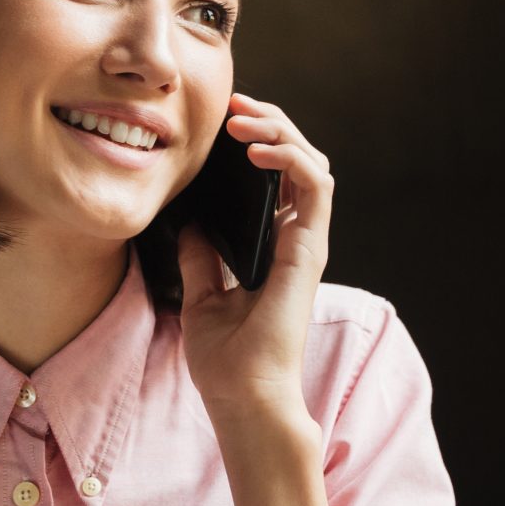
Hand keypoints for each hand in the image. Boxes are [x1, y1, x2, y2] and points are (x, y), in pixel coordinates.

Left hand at [177, 92, 332, 421]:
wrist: (242, 400)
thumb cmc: (227, 363)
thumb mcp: (200, 296)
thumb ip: (200, 257)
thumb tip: (189, 222)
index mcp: (273, 248)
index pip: (275, 178)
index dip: (256, 141)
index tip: (221, 123)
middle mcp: (296, 240)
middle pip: (297, 160)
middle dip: (269, 123)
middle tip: (233, 105)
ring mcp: (306, 244)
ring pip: (312, 163)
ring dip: (280, 131)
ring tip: (243, 120)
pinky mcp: (310, 251)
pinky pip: (315, 187)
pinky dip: (292, 158)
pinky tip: (257, 149)